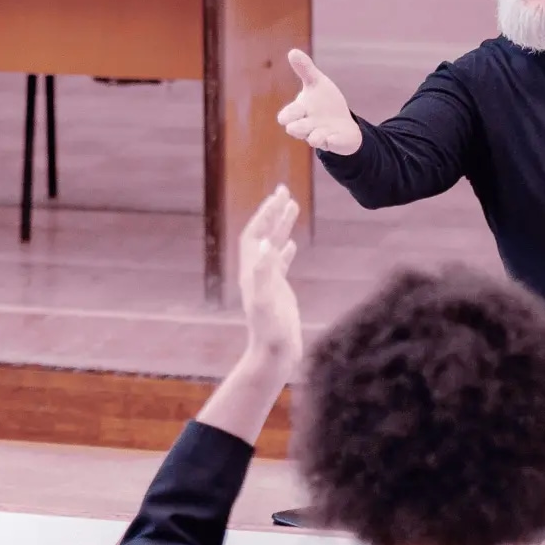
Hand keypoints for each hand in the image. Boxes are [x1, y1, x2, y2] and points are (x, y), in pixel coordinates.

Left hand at [236, 185, 302, 369]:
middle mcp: (256, 273)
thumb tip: (264, 243)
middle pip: (262, 234)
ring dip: (281, 225)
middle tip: (284, 190)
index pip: (255, 234)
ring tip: (292, 206)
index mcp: (251, 272)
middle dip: (272, 212)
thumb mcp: (266, 302)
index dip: (264, 215)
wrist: (274, 355)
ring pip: (273, 246)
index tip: (277, 197)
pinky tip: (292, 243)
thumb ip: (264, 273)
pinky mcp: (277, 291)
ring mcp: (266, 281)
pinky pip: (280, 264)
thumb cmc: (271, 332)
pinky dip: (285, 249)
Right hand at [277, 50, 360, 155]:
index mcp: (300, 112)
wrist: (343, 124)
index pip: (286, 117)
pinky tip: (335, 135)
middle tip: (308, 118)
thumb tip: (292, 52)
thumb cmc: (325, 103)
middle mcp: (307, 127)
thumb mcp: (316, 83)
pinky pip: (332, 144)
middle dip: (299, 126)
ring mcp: (320, 136)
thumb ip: (305, 69)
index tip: (300, 109)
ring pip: (313, 140)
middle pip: (294, 130)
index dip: (289, 114)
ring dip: (317, 134)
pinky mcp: (334, 142)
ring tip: (324, 128)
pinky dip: (333, 140)